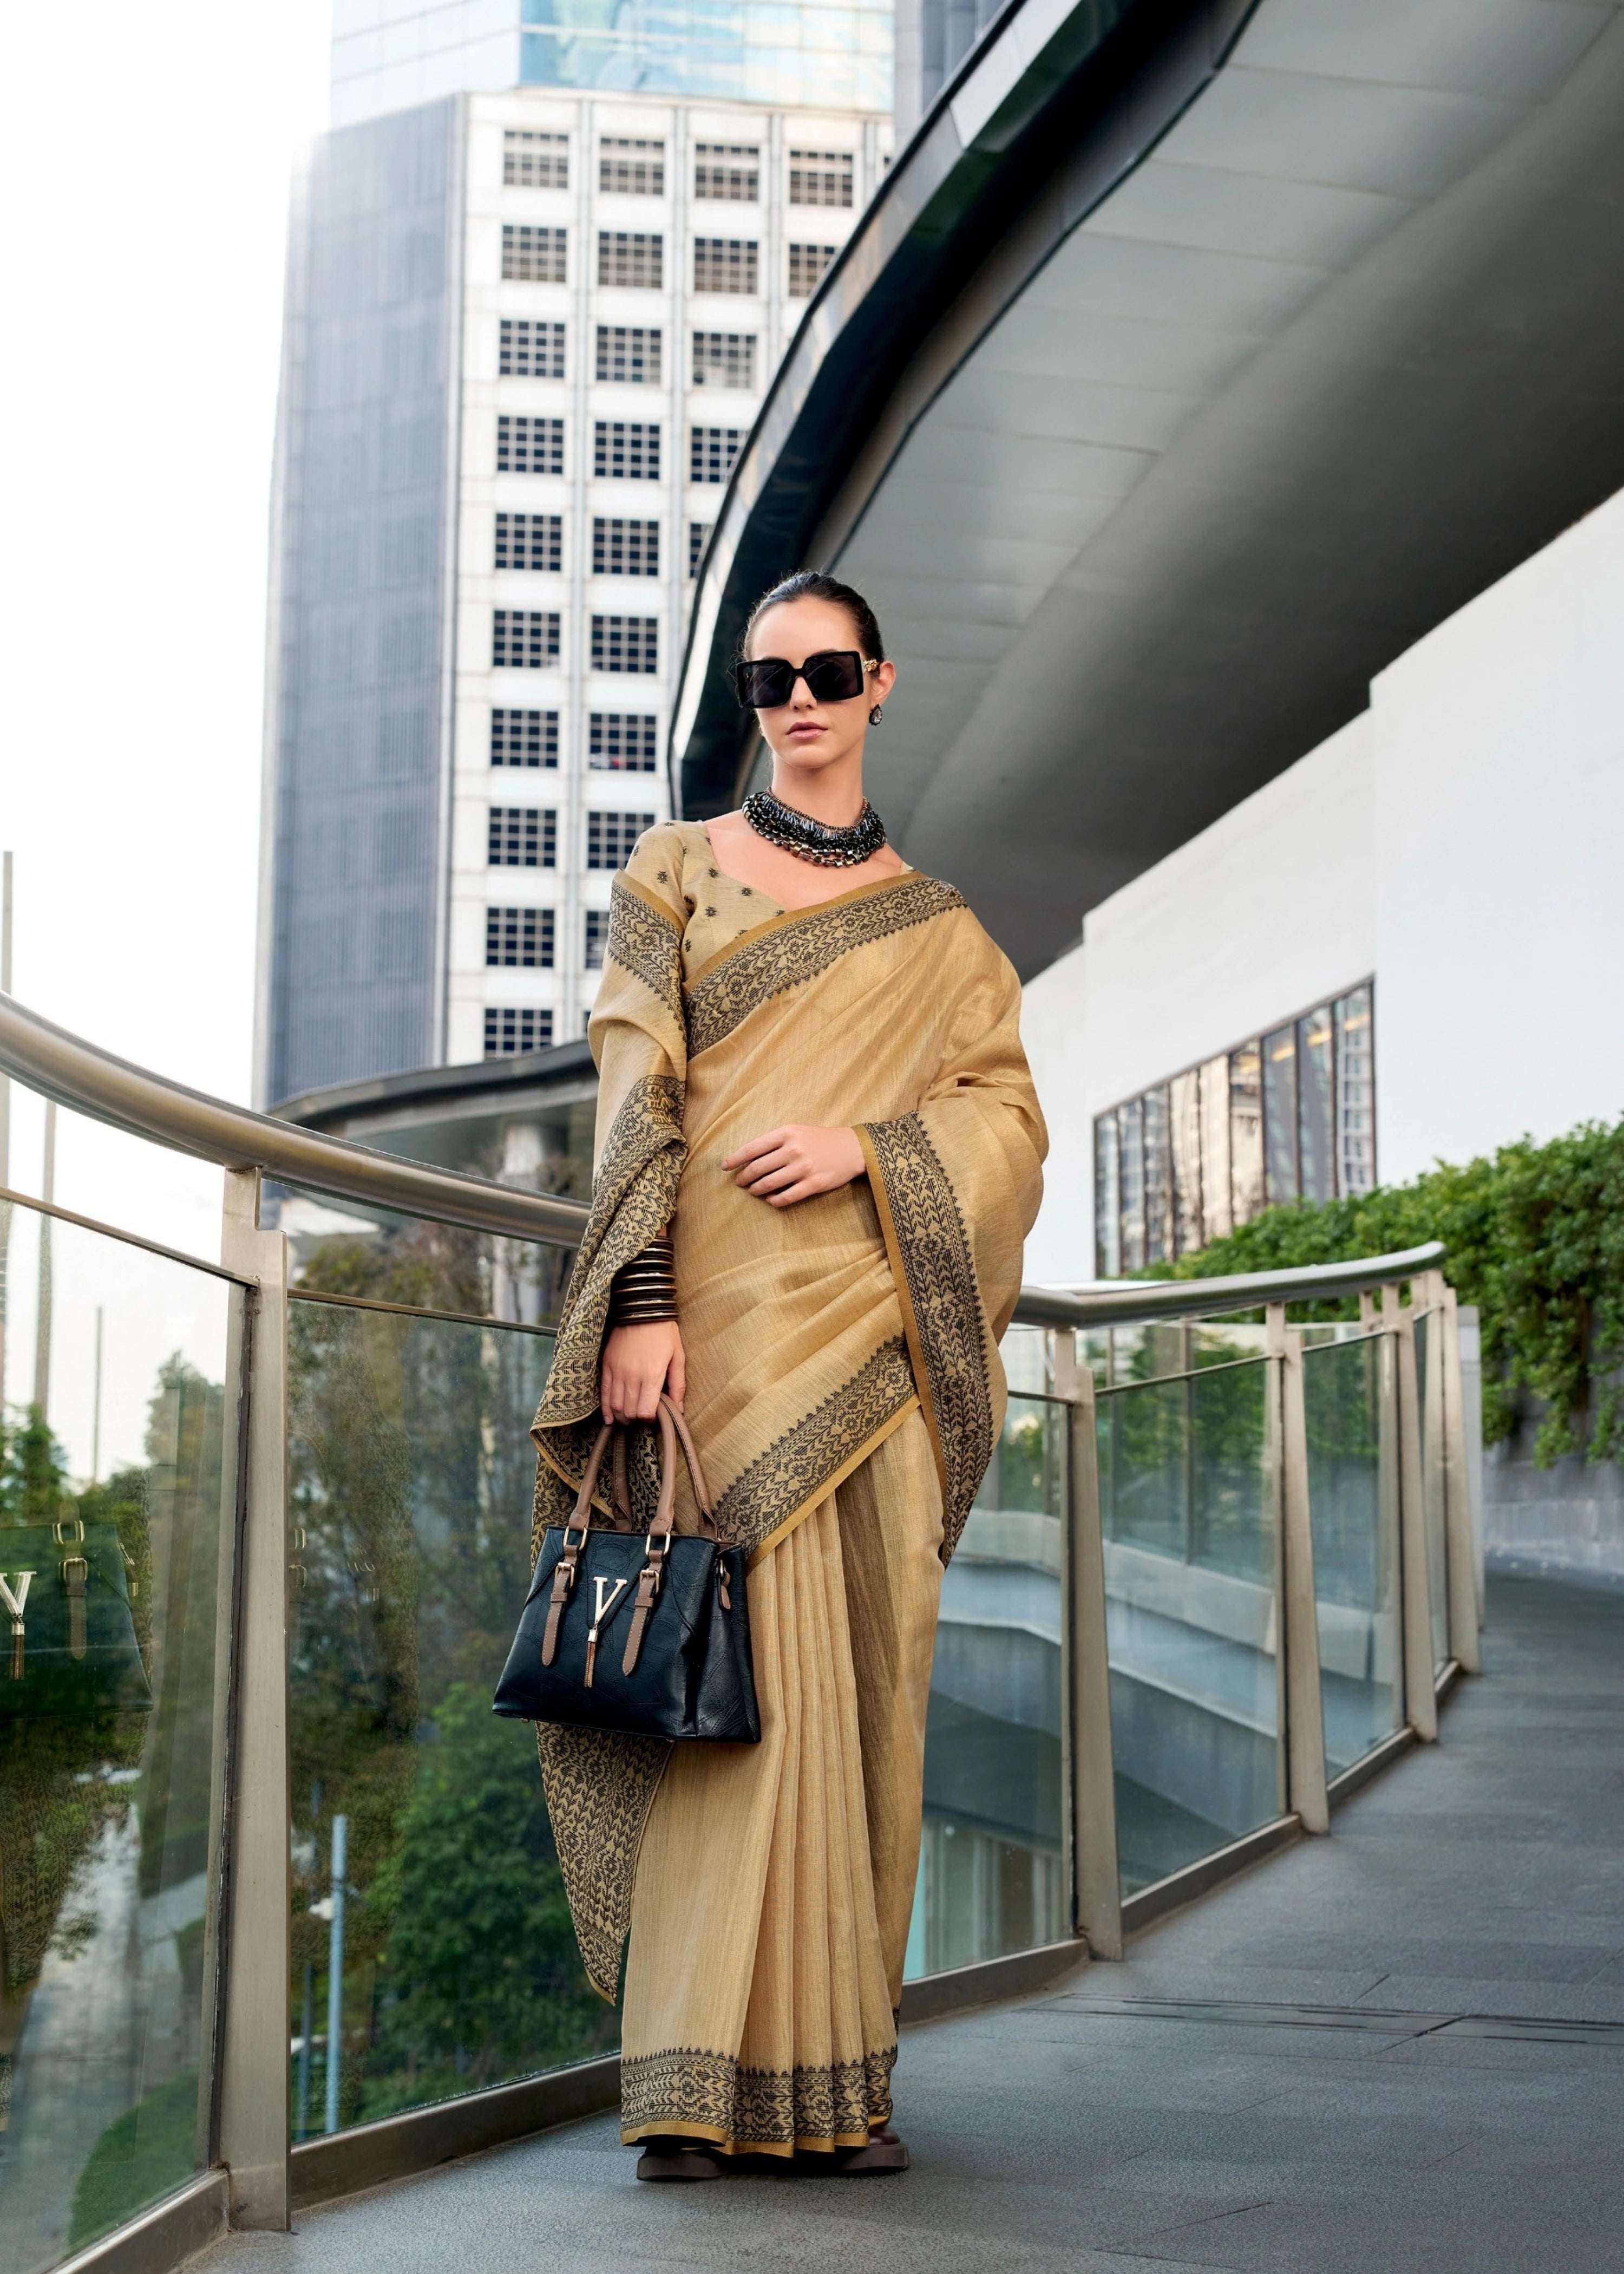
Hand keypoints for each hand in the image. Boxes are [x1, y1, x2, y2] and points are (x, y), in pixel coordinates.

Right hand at [601, 1320, 685, 1422]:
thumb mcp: (678, 1356)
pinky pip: (603, 1392)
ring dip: (621, 1416)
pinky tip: (610, 1417)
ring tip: (628, 1417)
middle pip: (629, 1411)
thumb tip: (679, 1408)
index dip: (649, 1418)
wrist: (642, 1309)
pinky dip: (606, 1408)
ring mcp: (617, 1370)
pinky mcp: (607, 1364)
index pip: (645, 1411)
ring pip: (615, 1405)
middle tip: (641, 1415)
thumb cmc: (664, 1332)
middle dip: (635, 1419)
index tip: (653, 1415)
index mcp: (652, 1374)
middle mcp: (632, 1375)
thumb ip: (678, 1385)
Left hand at [722, 1124, 864, 1207]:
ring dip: (756, 1190)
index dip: (735, 1159)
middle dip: (744, 1178)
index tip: (725, 1167)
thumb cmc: (820, 1139)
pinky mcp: (813, 1184)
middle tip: (740, 1182)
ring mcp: (803, 1168)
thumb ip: (774, 1141)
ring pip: (769, 1184)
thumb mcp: (796, 1131)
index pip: (752, 1148)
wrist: (852, 1148)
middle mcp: (793, 1150)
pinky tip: (770, 1199)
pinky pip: (786, 1197)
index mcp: (786, 1133)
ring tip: (753, 1191)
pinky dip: (774, 1200)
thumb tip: (748, 1157)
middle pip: (757, 1168)